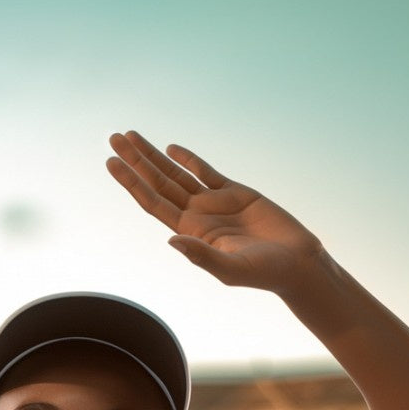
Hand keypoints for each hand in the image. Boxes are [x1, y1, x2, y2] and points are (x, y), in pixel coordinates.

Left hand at [107, 130, 323, 297]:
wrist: (296, 263)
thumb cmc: (264, 272)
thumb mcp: (230, 268)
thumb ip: (201, 256)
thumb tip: (171, 240)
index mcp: (191, 232)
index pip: (153, 202)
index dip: (132, 182)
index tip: (112, 163)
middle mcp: (197, 216)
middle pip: (158, 183)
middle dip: (136, 161)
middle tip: (114, 138)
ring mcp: (214, 203)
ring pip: (176, 173)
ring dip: (154, 156)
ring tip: (130, 137)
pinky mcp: (234, 192)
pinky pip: (205, 172)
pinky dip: (188, 159)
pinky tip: (171, 148)